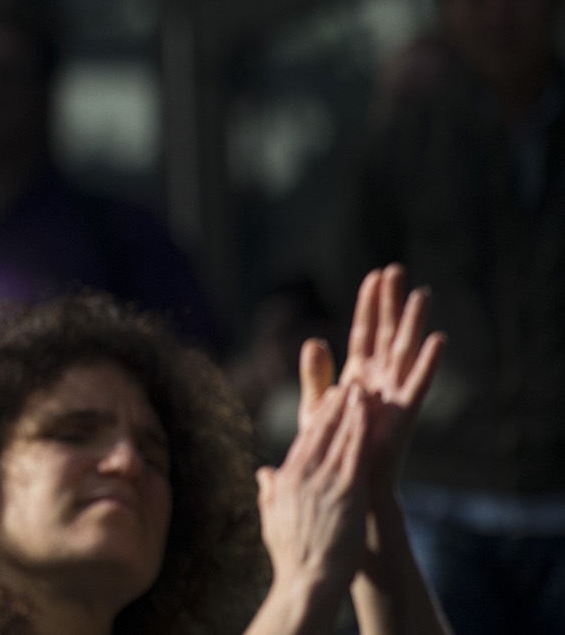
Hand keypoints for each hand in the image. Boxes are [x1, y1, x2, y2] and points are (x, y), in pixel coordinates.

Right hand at [258, 383, 372, 611]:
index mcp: (285, 481)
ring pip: (339, 436)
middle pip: (319, 431)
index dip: (317, 420)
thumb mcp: (272, 519)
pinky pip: (356, 452)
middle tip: (344, 387)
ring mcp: (324, 482)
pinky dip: (361, 429)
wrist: (308, 580)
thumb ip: (269, 492)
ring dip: (351, 410)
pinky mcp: (347, 491)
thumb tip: (263, 473)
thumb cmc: (292, 557)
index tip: (326, 404)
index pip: (303, 441)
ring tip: (360, 391)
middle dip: (333, 407)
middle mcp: (302, 475)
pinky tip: (370, 413)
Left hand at [301, 264, 444, 493]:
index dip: (370, 305)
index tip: (375, 275)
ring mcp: (395, 394)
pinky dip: (429, 362)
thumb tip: (314, 341)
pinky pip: (419, 383)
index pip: (365, 332)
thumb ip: (316, 375)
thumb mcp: (318, 407)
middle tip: (397, 269)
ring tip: (421, 293)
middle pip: (387, 333)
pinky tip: (438, 340)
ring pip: (406, 351)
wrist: (352, 485)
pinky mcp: (405, 414)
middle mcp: (381, 380)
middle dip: (392, 302)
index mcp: (360, 376)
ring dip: (414, 322)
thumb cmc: (336, 449)